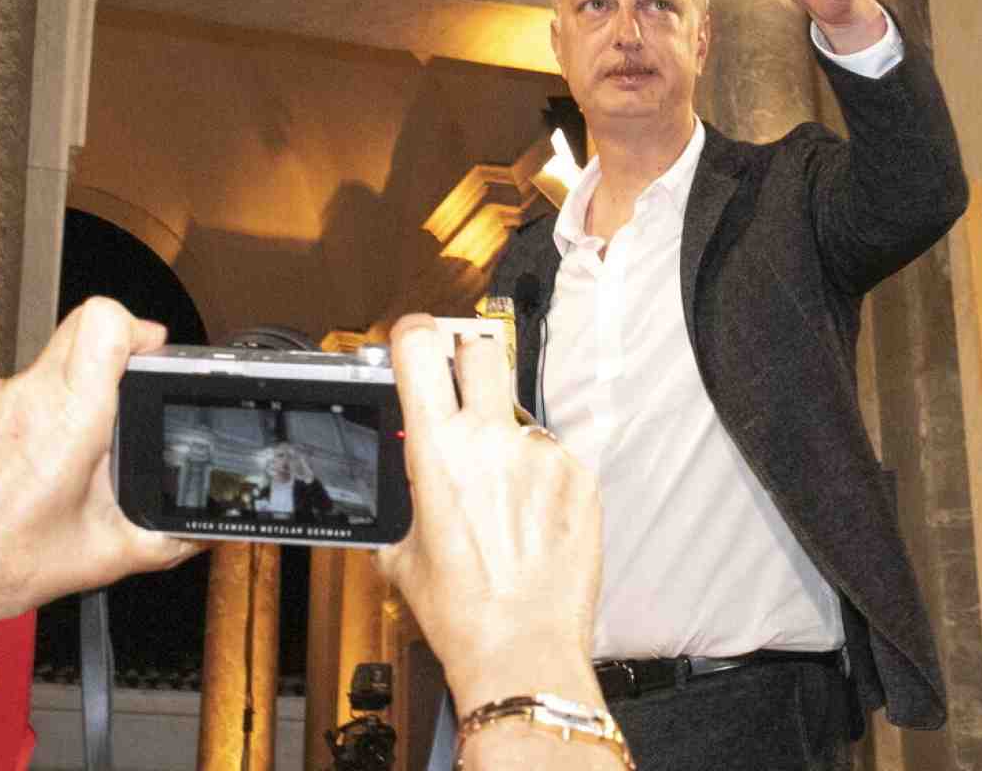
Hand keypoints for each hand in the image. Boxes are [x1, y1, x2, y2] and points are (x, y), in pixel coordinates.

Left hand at [0, 297, 203, 632]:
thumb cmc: (4, 564)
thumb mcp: (107, 554)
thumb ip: (167, 537)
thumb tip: (198, 529)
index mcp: (70, 420)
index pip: (104, 323)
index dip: (133, 326)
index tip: (144, 349)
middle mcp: (24, 397)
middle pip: (75, 337)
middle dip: (101, 369)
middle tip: (104, 413)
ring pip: (37, 374)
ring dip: (50, 407)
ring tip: (44, 462)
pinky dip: (9, 423)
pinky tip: (7, 464)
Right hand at [376, 315, 603, 712]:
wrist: (522, 648)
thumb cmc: (462, 611)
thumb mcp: (401, 551)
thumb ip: (405, 497)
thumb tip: (407, 479)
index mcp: (437, 451)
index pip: (421, 348)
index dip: (414, 333)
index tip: (415, 338)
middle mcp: (492, 440)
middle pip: (482, 348)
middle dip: (467, 360)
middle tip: (461, 390)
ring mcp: (542, 454)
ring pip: (520, 413)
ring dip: (508, 437)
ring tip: (503, 497)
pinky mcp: (580, 475)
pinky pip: (554, 455)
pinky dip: (541, 476)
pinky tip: (532, 519)